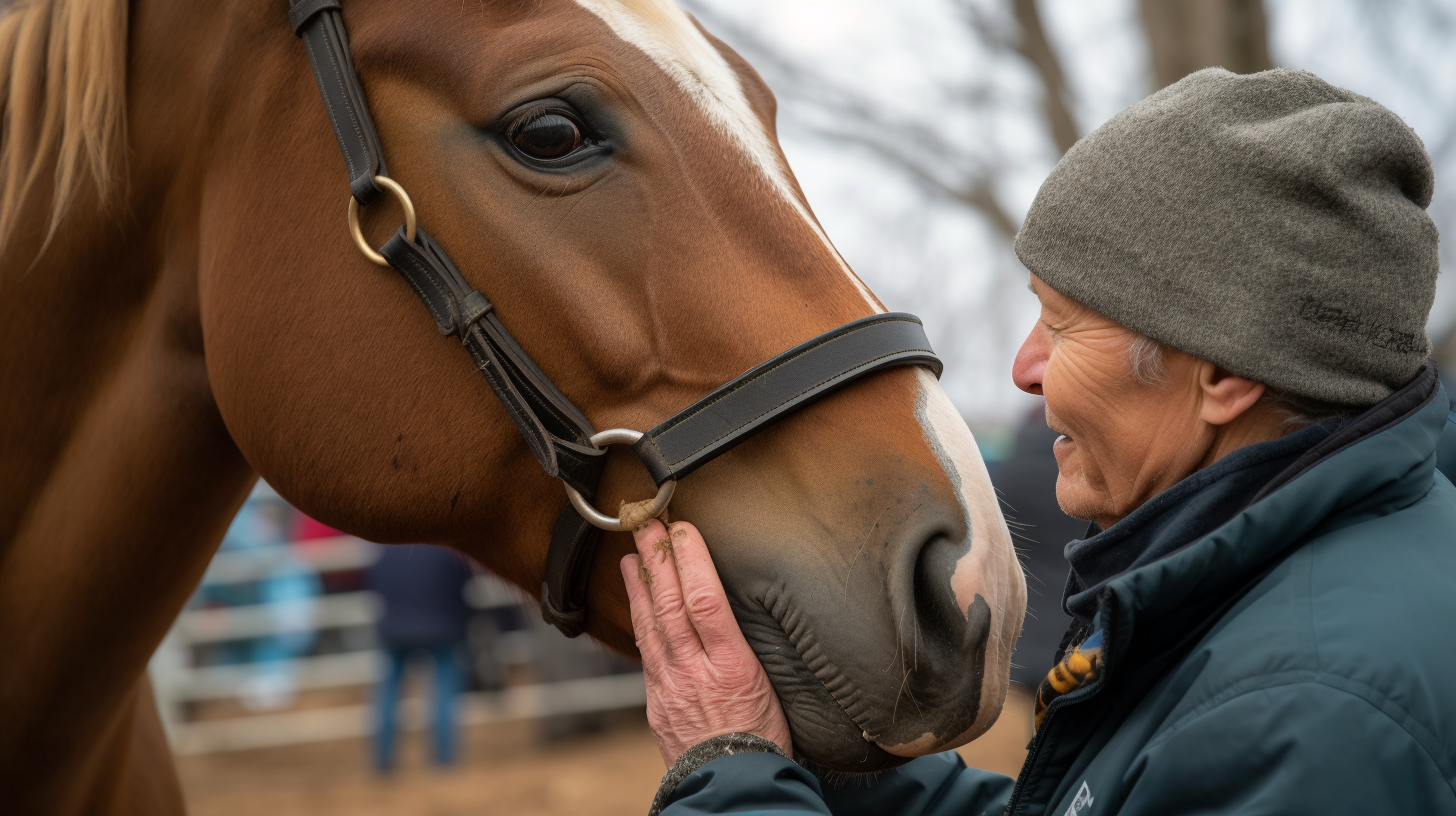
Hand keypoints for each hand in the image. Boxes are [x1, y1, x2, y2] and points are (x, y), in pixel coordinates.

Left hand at [621, 519, 791, 766]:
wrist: (732, 788)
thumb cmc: (764, 741)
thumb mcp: (772, 687)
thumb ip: (747, 649)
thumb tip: (730, 609)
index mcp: (732, 667)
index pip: (704, 600)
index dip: (691, 559)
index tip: (682, 528)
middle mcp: (695, 672)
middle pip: (670, 604)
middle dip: (656, 559)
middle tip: (646, 524)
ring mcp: (669, 686)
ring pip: (650, 625)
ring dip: (640, 585)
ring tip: (631, 554)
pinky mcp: (656, 700)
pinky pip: (645, 650)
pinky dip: (640, 619)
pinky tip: (638, 603)